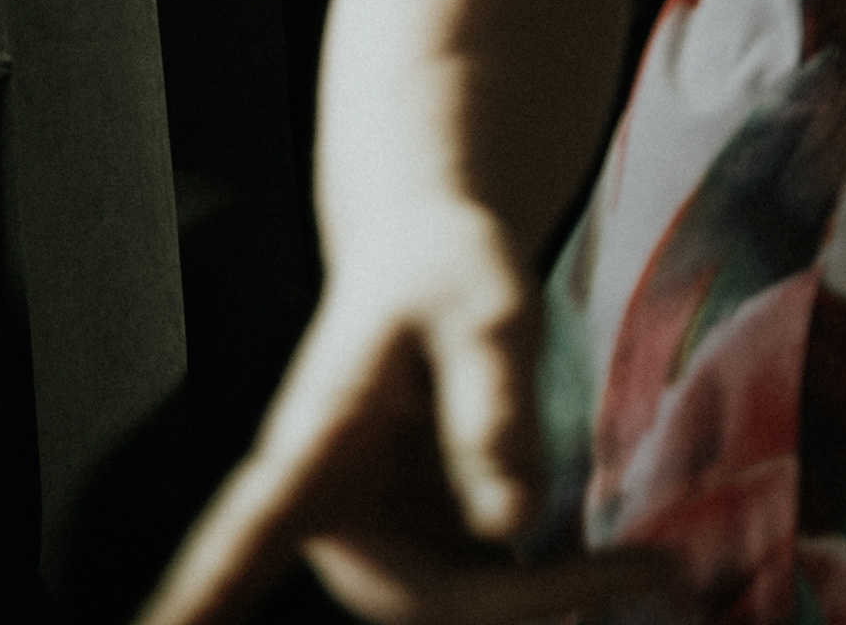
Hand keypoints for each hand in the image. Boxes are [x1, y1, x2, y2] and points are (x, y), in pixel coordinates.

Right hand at [138, 203, 682, 624]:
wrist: (436, 255)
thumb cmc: (446, 265)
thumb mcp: (485, 308)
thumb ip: (491, 407)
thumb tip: (509, 523)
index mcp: (309, 446)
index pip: (243, 537)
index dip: (199, 597)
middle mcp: (328, 507)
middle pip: (416, 597)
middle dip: (526, 600)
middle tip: (643, 570)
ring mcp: (375, 528)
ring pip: (457, 599)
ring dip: (549, 595)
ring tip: (647, 568)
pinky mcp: (422, 532)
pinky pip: (483, 579)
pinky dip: (550, 580)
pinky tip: (622, 564)